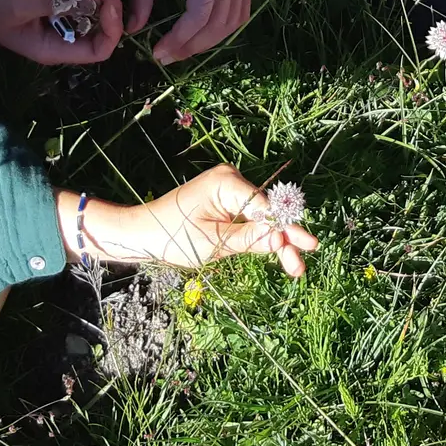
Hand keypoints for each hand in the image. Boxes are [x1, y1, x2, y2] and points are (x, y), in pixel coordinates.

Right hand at [0, 0, 123, 65]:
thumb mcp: (22, 3)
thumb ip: (57, 3)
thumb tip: (90, 0)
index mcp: (53, 50)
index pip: (98, 50)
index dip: (111, 29)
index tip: (108, 2)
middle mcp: (57, 41)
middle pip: (97, 29)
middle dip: (100, 6)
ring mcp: (52, 25)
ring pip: (82, 9)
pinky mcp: (47, 9)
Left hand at [79, 166, 318, 277]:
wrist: (142, 233)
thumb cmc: (172, 237)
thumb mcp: (214, 242)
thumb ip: (250, 239)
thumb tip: (281, 238)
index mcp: (226, 182)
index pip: (266, 207)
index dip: (285, 230)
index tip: (303, 249)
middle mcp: (231, 180)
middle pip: (267, 212)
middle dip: (284, 238)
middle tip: (303, 263)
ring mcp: (228, 191)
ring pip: (261, 218)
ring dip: (275, 240)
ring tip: (295, 265)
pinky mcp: (225, 203)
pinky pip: (250, 219)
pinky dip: (260, 236)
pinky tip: (278, 252)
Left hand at [131, 0, 249, 64]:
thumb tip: (132, 31)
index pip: (198, 15)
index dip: (179, 39)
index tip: (158, 53)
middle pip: (216, 25)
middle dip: (191, 46)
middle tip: (166, 58)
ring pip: (230, 25)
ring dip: (207, 43)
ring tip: (181, 51)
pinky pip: (239, 16)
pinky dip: (223, 32)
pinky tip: (202, 38)